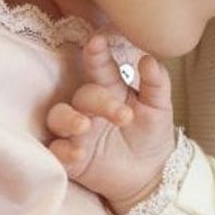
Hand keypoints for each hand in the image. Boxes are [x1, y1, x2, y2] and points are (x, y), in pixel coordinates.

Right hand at [47, 35, 175, 214]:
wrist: (151, 173)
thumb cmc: (152, 132)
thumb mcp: (159, 107)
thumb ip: (157, 82)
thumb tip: (149, 58)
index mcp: (110, 89)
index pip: (99, 68)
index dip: (96, 54)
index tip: (97, 41)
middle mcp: (88, 107)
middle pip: (82, 95)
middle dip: (99, 101)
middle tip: (123, 115)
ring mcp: (76, 131)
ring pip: (58, 117)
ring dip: (69, 119)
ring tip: (84, 126)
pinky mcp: (70, 157)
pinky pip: (55, 151)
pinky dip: (62, 151)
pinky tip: (77, 154)